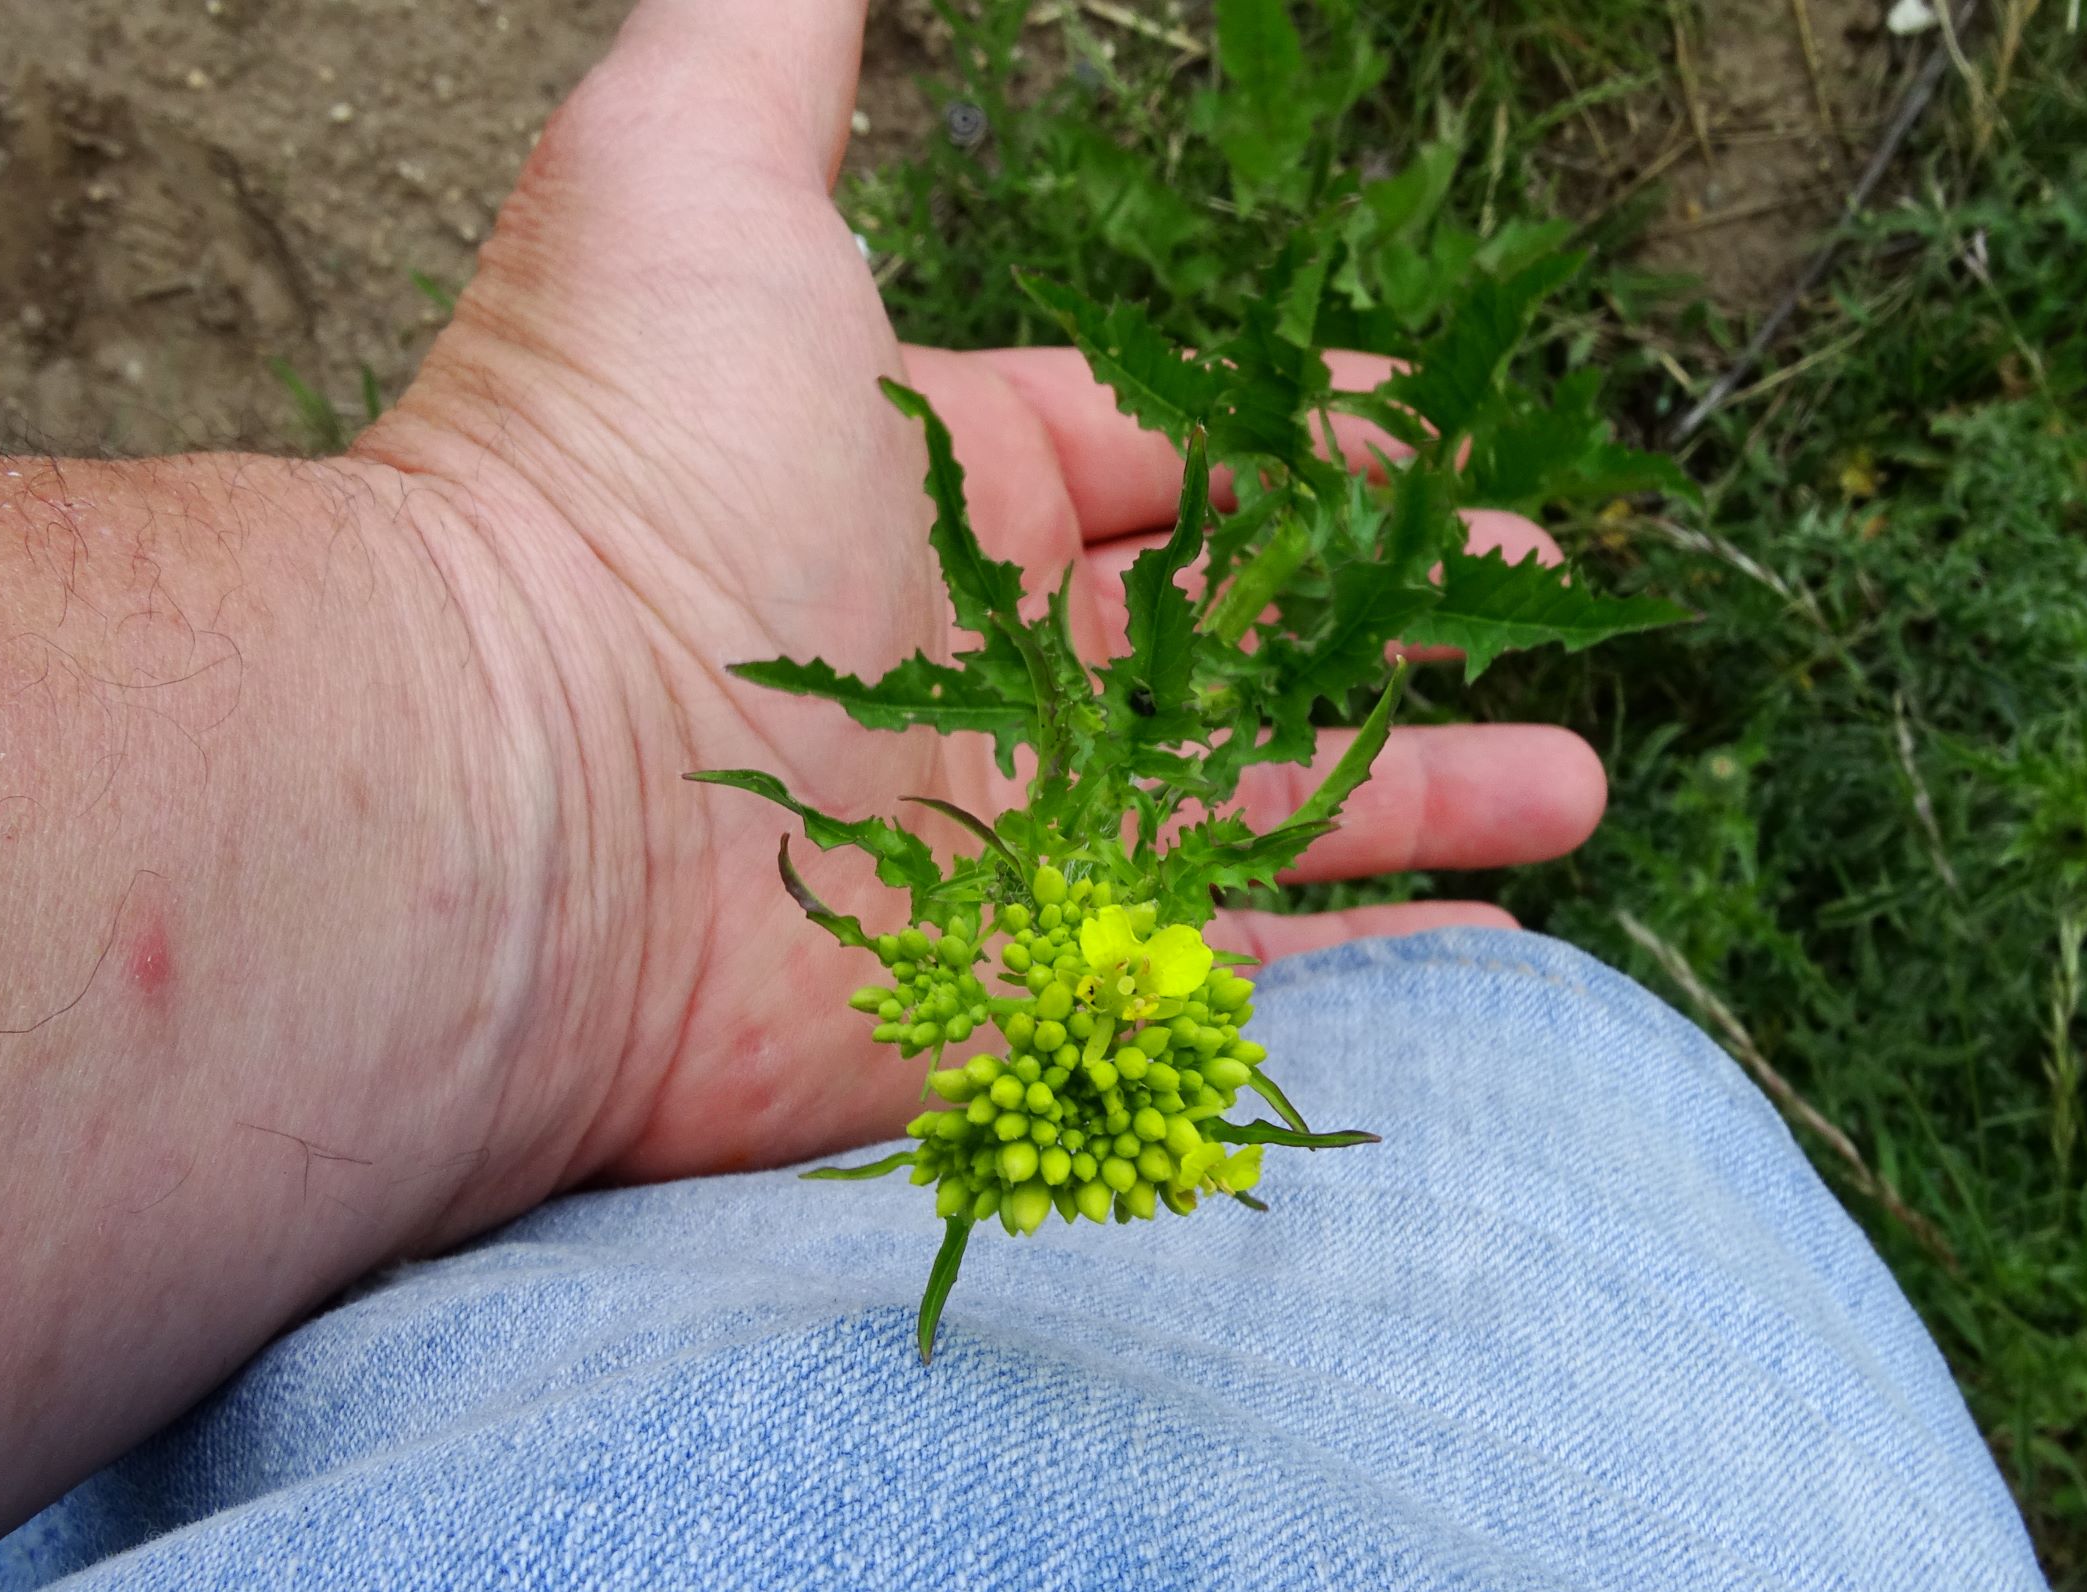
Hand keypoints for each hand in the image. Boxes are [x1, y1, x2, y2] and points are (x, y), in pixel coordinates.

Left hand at [366, 0, 1606, 1193]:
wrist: (510, 801)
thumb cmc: (618, 474)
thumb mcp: (693, 169)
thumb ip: (778, 26)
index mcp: (943, 485)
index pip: (1171, 453)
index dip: (1315, 436)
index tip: (1446, 438)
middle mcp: (987, 668)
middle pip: (1239, 636)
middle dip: (1398, 613)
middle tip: (1535, 597)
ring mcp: (1016, 844)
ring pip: (1262, 808)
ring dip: (1422, 791)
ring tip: (1576, 782)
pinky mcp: (1027, 1000)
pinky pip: (1229, 979)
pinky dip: (1357, 967)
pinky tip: (1484, 940)